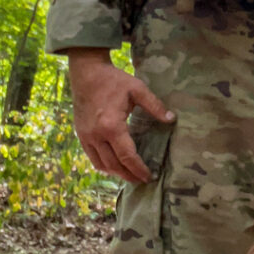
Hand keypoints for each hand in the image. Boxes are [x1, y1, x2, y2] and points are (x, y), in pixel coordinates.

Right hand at [67, 47, 174, 183]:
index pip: (127, 156)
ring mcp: (86, 137)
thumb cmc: (113, 80)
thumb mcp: (137, 89)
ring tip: (130, 174)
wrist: (87, 73)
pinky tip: (113, 165)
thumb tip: (172, 119)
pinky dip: (103, 165)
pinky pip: (91, 157)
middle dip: (129, 175)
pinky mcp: (80, 135)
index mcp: (111, 126)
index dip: (139, 169)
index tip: (149, 176)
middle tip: (142, 180)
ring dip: (116, 173)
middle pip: (114, 165)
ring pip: (101, 164)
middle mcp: (96, 135)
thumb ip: (155, 105)